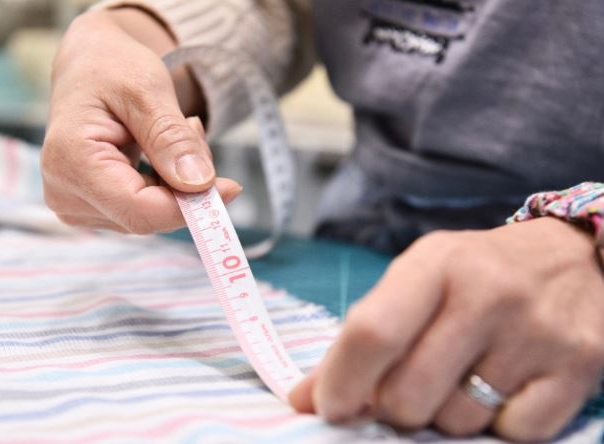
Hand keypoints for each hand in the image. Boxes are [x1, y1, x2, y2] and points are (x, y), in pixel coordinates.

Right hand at [42, 8, 241, 232]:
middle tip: (194, 132)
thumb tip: (200, 184)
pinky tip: (163, 152)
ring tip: (175, 131)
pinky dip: (166, 186)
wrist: (88, 65)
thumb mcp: (148, 90)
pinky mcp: (91, 207)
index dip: (190, 207)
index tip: (232, 187)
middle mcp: (64, 193)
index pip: (139, 210)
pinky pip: (143, 210)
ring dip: (177, 183)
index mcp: (71, 161)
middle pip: (147, 216)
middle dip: (185, 186)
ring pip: (150, 216)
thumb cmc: (111, 67)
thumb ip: (171, 139)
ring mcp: (75, 205)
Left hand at [290, 217, 603, 441]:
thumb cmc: (477, 273)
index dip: (341, 382)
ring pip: (457, 421)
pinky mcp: (576, 369)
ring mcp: (536, 333)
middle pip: (409, 393)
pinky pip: (513, 434)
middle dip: (395, 407)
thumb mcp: (417, 280)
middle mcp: (487, 293)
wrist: (573, 259)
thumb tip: (307, 398)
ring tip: (461, 377)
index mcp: (436, 263)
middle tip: (407, 388)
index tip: (330, 407)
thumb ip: (365, 334)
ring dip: (446, 414)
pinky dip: (498, 424)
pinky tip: (504, 385)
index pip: (373, 331)